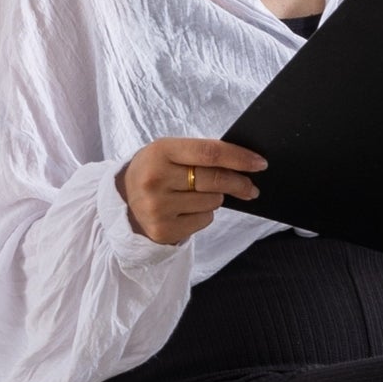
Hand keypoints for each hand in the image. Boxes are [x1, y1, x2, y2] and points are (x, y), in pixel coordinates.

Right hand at [116, 136, 266, 244]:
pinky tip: (187, 210)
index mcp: (160, 151)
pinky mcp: (162, 230)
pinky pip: (203, 221)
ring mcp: (158, 207)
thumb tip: (244, 165)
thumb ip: (200, 155)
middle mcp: (156, 179)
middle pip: (214, 180)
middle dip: (239, 183)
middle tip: (251, 187)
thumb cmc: (155, 170)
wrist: (122, 200)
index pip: (209, 153)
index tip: (260, 163)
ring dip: (215, 198)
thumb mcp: (168, 153)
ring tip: (196, 194)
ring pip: (212, 202)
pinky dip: (204, 215)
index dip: (239, 157)